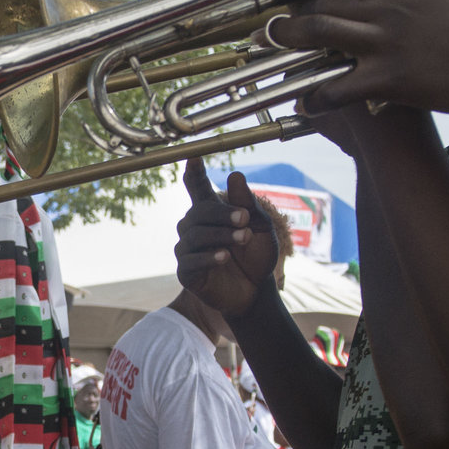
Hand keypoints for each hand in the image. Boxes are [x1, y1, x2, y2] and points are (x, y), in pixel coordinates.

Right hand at [175, 161, 281, 319]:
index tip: (193, 157)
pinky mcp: (187, 273)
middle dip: (221, 213)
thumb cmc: (257, 256)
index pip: (197, 188)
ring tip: (244, 238)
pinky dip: (208, 256)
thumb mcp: (261, 227)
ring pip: (194, 235)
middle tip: (245, 218)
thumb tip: (235, 175)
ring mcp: (188, 250)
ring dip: (220, 235)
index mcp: (211, 213)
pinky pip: (190, 260)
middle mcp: (194, 228)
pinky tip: (224, 257)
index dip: (194, 173)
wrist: (258, 291)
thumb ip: (247, 203)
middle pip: (198, 212)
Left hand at [269, 0, 448, 120]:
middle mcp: (391, 6)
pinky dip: (316, 97)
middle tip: (272, 12)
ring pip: (321, 32)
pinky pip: (339, 86)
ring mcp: (387, 41)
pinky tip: (303, 104)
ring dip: (290, 38)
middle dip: (293, 5)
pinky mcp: (389, 77)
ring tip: (269, 41)